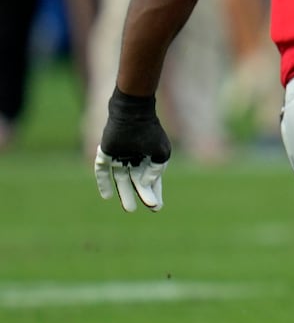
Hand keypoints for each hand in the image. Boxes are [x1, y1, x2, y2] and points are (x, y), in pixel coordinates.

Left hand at [93, 90, 170, 212]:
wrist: (132, 113)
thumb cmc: (150, 131)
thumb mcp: (162, 152)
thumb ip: (156, 169)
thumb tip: (146, 184)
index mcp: (148, 158)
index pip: (151, 180)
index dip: (154, 193)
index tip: (156, 207)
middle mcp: (133, 158)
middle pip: (135, 182)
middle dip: (139, 195)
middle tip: (141, 209)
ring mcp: (118, 156)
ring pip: (120, 179)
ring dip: (124, 193)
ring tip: (130, 209)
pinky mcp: (106, 153)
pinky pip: (102, 171)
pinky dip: (104, 183)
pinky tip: (107, 196)